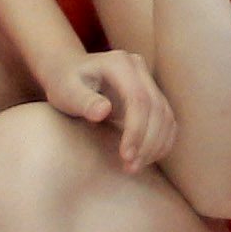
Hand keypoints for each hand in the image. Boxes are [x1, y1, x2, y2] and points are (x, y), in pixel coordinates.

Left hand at [38, 47, 175, 172]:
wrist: (69, 69)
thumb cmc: (64, 82)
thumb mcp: (66, 91)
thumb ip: (84, 100)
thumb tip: (103, 112)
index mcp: (119, 64)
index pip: (139, 99)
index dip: (136, 129)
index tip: (126, 156)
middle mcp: (138, 68)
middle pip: (157, 108)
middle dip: (147, 141)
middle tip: (131, 167)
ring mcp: (147, 80)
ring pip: (166, 115)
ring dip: (156, 144)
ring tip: (136, 166)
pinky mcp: (151, 94)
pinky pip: (166, 119)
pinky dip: (162, 140)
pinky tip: (148, 157)